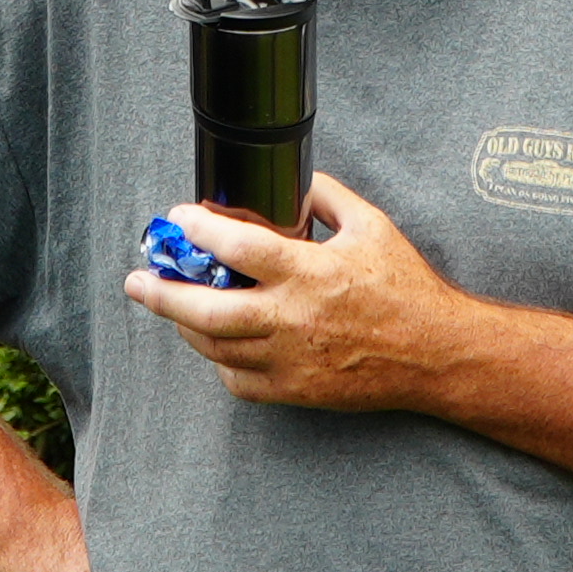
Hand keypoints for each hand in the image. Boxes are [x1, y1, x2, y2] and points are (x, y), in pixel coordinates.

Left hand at [124, 168, 482, 410]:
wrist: (434, 353)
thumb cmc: (406, 287)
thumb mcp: (372, 225)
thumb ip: (328, 198)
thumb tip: (294, 181)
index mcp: (309, 272)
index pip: (237, 247)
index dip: (198, 230)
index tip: (180, 219)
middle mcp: (292, 318)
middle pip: (206, 310)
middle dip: (162, 294)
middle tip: (138, 280)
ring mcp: (289, 360)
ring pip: (215, 347)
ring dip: (185, 325)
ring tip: (172, 305)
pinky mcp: (294, 391)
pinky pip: (238, 380)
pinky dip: (219, 360)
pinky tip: (218, 342)